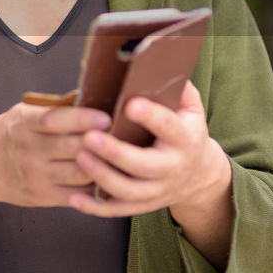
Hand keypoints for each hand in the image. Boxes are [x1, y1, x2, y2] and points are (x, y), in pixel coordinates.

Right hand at [0, 102, 110, 207]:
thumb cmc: (9, 135)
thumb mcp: (22, 113)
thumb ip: (54, 109)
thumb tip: (92, 97)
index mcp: (23, 123)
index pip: (55, 120)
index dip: (83, 119)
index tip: (106, 118)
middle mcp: (28, 150)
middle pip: (71, 148)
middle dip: (100, 143)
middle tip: (124, 137)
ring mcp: (35, 176)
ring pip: (79, 173)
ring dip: (103, 166)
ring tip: (121, 157)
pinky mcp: (42, 197)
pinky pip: (76, 194)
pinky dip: (95, 186)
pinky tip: (107, 176)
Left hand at [70, 81, 230, 219]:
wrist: (197, 174)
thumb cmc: (184, 130)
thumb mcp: (190, 108)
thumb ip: (177, 87)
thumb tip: (158, 63)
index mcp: (185, 139)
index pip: (169, 128)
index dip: (151, 117)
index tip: (130, 105)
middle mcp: (172, 168)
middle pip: (144, 165)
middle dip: (116, 153)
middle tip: (90, 137)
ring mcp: (158, 190)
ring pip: (128, 190)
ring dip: (102, 177)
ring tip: (80, 157)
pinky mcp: (143, 205)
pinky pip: (117, 210)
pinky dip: (95, 207)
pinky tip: (74, 198)